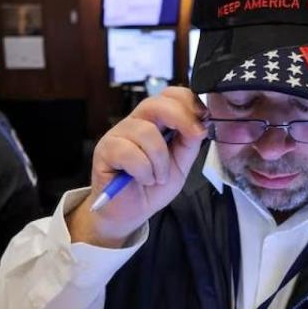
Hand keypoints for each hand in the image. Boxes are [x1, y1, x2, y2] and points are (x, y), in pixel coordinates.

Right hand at [69, 87, 207, 246]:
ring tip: (158, 177)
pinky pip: (129, 153)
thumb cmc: (153, 187)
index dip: (187, 101)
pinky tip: (143, 180)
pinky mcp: (104, 151)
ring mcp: (117, 135)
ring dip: (160, 161)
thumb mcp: (180, 165)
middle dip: (181, 118)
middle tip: (193, 137)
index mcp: (155, 121)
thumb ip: (189, 143)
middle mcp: (135, 123)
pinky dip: (143, 171)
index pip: (169, 95)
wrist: (130, 213)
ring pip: (146, 132)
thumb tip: (201, 123)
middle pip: (155, 103)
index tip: (203, 120)